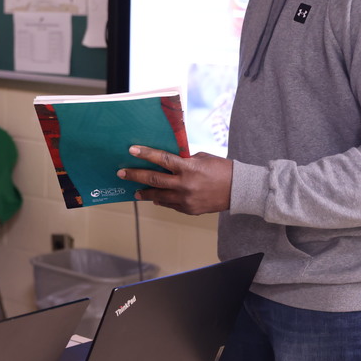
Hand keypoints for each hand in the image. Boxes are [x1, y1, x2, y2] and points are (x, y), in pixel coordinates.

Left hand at [117, 146, 232, 214]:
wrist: (239, 190)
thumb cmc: (221, 169)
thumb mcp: (201, 158)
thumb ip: (183, 161)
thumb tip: (166, 162)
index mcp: (188, 168)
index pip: (162, 159)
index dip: (145, 154)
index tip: (131, 150)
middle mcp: (185, 184)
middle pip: (154, 179)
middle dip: (135, 176)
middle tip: (121, 173)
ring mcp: (186, 199)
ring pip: (159, 196)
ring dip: (145, 193)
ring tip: (136, 192)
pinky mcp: (189, 210)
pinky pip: (170, 204)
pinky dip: (162, 200)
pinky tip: (155, 198)